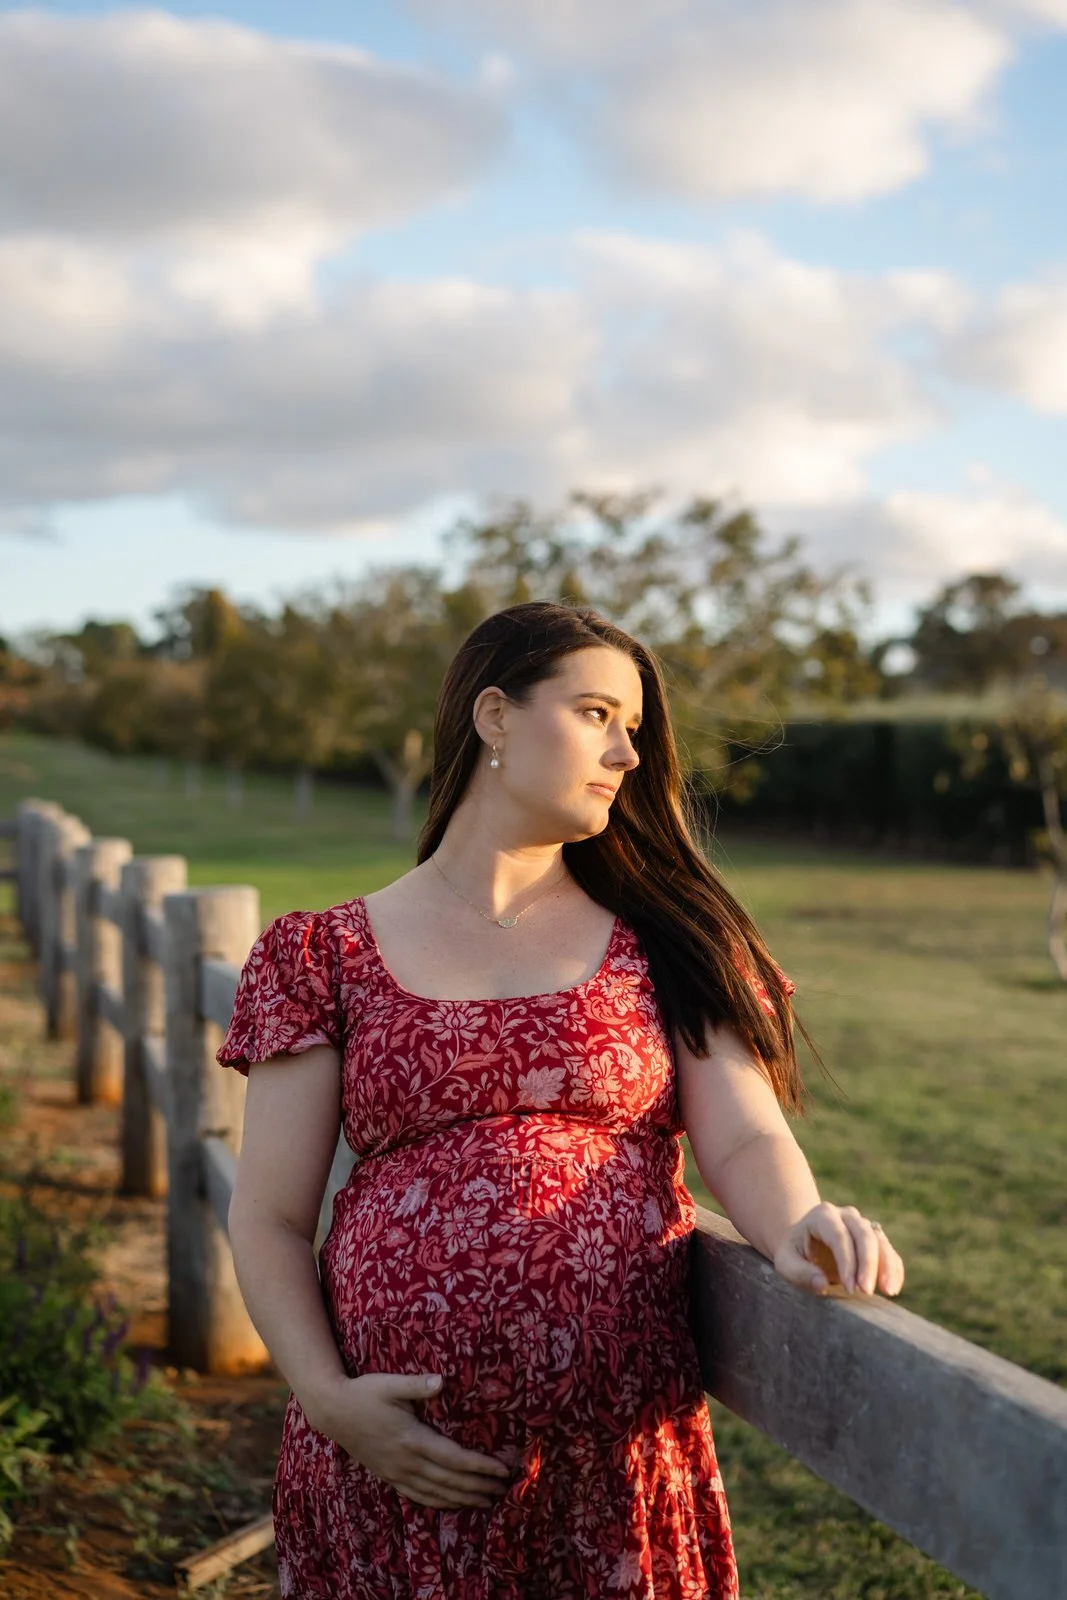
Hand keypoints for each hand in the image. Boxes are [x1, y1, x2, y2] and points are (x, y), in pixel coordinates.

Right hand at [309, 1371, 513, 1508]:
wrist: (333, 1412)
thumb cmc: (364, 1393)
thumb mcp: (390, 1384)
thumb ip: (417, 1385)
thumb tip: (441, 1381)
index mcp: (412, 1439)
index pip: (454, 1458)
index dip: (480, 1466)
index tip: (502, 1469)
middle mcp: (407, 1461)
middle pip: (450, 1481)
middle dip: (479, 1486)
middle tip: (504, 1489)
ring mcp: (397, 1472)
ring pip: (436, 1493)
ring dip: (464, 1498)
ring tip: (487, 1500)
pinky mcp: (389, 1476)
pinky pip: (418, 1495)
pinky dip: (439, 1502)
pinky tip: (452, 1503)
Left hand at [773, 1202, 904, 1297]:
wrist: (804, 1244)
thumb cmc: (793, 1254)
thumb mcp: (786, 1263)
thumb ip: (800, 1272)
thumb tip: (821, 1284)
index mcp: (822, 1215)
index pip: (838, 1235)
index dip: (847, 1261)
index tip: (850, 1288)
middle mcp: (845, 1215)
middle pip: (864, 1234)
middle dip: (868, 1264)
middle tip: (865, 1292)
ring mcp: (862, 1224)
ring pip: (880, 1241)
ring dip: (886, 1266)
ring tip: (889, 1291)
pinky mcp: (874, 1239)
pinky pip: (889, 1251)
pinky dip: (894, 1268)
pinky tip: (892, 1288)